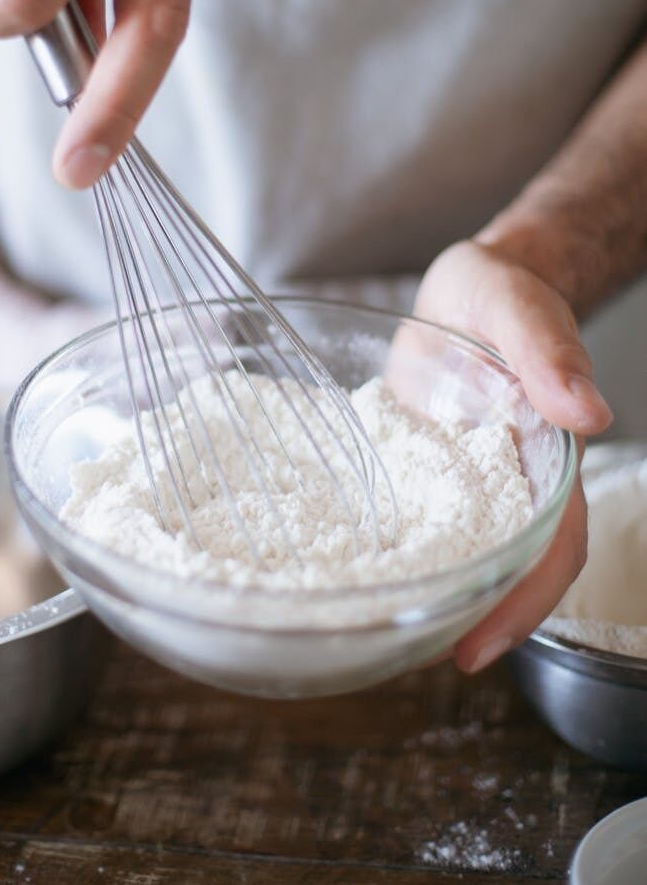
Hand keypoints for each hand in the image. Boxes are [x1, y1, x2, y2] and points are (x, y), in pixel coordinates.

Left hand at [413, 239, 612, 672]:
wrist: (467, 289)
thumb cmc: (503, 295)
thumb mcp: (520, 308)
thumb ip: (549, 353)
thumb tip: (587, 414)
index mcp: (546, 459)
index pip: (550, 547)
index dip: (523, 602)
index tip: (479, 645)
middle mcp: (508, 483)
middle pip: (507, 569)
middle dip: (473, 620)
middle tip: (421, 657)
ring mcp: (463, 481)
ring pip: (462, 553)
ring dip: (435, 595)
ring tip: (384, 634)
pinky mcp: (419, 468)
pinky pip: (415, 519)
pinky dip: (398, 550)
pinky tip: (360, 570)